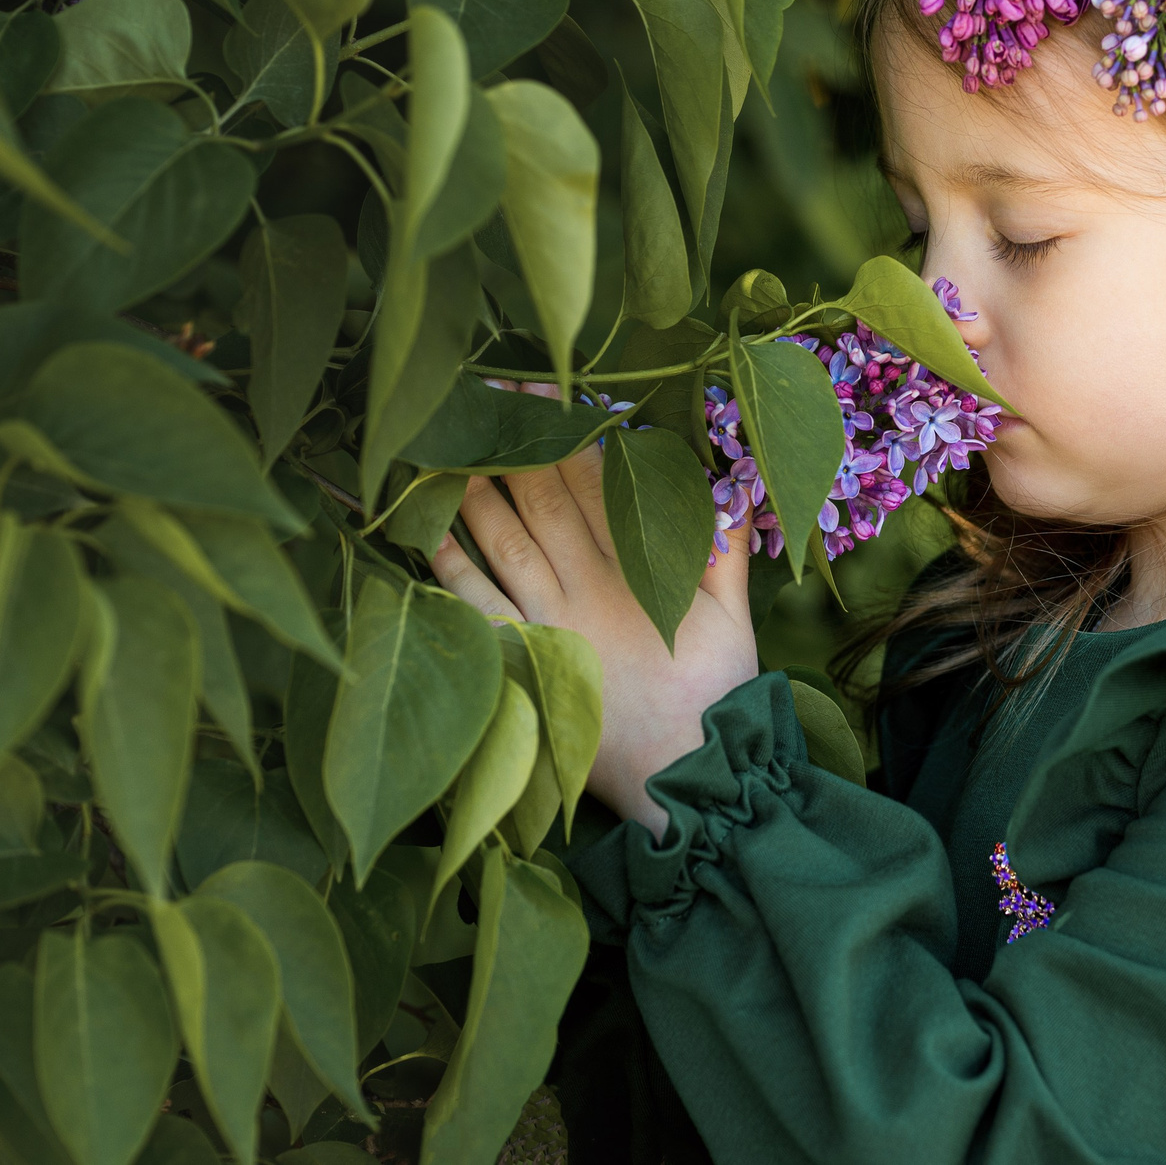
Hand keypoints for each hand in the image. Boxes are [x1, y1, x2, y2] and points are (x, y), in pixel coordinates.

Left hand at [428, 385, 757, 838]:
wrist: (690, 773)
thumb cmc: (715, 694)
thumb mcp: (734, 616)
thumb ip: (728, 548)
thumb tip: (737, 482)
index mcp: (640, 567)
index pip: (599, 482)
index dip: (572, 433)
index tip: (549, 391)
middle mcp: (588, 586)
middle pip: (545, 499)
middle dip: (519, 443)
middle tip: (489, 394)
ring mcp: (552, 622)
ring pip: (506, 540)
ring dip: (477, 491)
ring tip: (452, 445)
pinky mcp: (527, 659)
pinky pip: (478, 604)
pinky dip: (452, 567)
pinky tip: (427, 531)